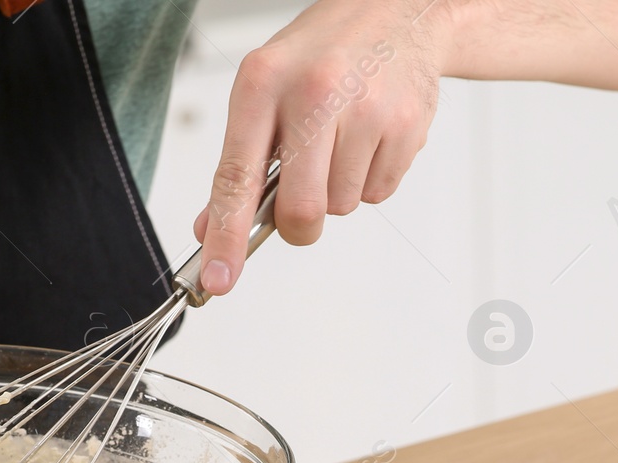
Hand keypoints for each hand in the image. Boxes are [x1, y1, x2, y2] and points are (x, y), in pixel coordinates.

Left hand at [193, 0, 442, 294]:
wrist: (398, 11)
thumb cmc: (322, 55)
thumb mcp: (265, 90)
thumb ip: (238, 162)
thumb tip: (211, 229)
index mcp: (264, 82)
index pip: (237, 177)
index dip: (227, 237)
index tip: (218, 281)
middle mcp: (315, 92)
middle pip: (302, 209)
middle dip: (300, 225)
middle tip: (303, 206)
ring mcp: (366, 109)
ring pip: (342, 206)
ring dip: (338, 191)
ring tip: (343, 139)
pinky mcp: (406, 126)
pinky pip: (378, 194)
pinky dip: (370, 179)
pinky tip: (370, 138)